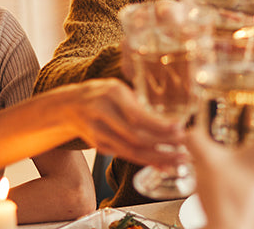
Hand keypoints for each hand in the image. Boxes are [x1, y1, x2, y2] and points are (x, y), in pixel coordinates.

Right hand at [51, 79, 187, 166]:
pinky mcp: (98, 146)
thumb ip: (139, 102)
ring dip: (157, 158)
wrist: (68, 106)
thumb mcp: (119, 88)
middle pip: (135, 137)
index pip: (137, 115)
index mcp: (111, 93)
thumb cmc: (102, 93)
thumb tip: (170, 120)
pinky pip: (126, 155)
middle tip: (185, 149)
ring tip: (179, 159)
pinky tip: (163, 164)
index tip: (179, 128)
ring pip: (131, 151)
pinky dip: (146, 161)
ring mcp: (98, 132)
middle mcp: (102, 113)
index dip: (159, 125)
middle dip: (163, 145)